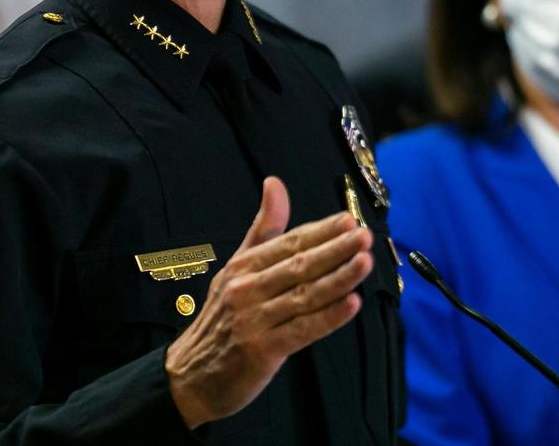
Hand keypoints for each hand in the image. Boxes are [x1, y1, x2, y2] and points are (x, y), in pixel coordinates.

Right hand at [164, 176, 372, 428]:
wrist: (192, 375)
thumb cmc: (223, 318)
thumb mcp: (236, 269)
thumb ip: (263, 230)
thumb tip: (275, 182)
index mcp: (243, 266)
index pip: (287, 243)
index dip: (320, 231)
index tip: (348, 219)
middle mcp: (247, 288)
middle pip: (298, 265)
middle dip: (334, 249)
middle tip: (363, 235)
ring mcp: (254, 319)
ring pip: (304, 295)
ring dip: (338, 278)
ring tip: (365, 262)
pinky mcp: (262, 350)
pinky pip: (302, 330)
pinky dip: (328, 317)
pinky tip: (351, 304)